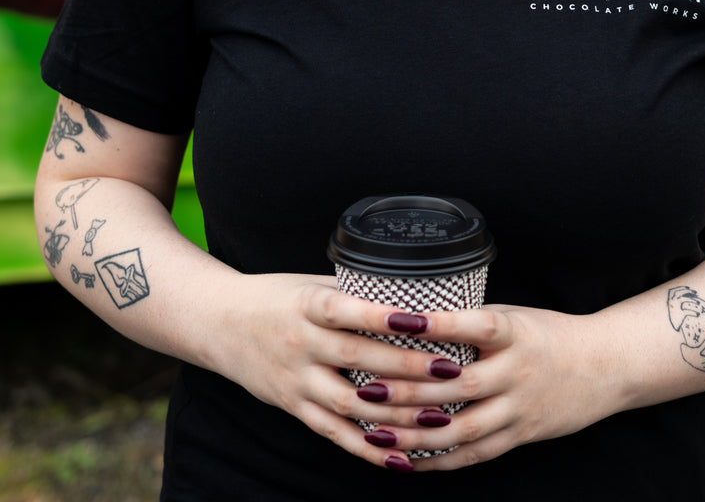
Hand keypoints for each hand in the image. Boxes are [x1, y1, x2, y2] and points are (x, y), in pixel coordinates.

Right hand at [207, 274, 471, 472]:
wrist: (219, 323)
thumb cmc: (276, 296)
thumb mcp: (311, 282)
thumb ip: (354, 291)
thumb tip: (410, 290)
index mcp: (307, 305)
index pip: (347, 310)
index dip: (383, 317)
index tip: (423, 320)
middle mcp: (300, 343)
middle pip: (356, 359)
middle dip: (406, 367)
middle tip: (451, 370)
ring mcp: (295, 379)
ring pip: (349, 403)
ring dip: (395, 413)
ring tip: (437, 416)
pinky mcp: (293, 406)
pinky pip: (333, 433)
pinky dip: (366, 448)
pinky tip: (400, 456)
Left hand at [351, 303, 621, 469]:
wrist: (604, 366)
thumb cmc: (550, 334)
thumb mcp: (516, 316)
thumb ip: (474, 323)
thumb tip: (418, 317)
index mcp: (516, 332)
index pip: (476, 325)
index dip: (439, 324)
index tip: (398, 319)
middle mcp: (518, 370)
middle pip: (459, 385)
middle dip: (409, 390)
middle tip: (365, 388)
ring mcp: (520, 406)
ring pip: (463, 427)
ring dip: (416, 435)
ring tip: (376, 434)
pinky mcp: (521, 434)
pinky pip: (476, 454)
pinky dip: (441, 460)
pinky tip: (409, 460)